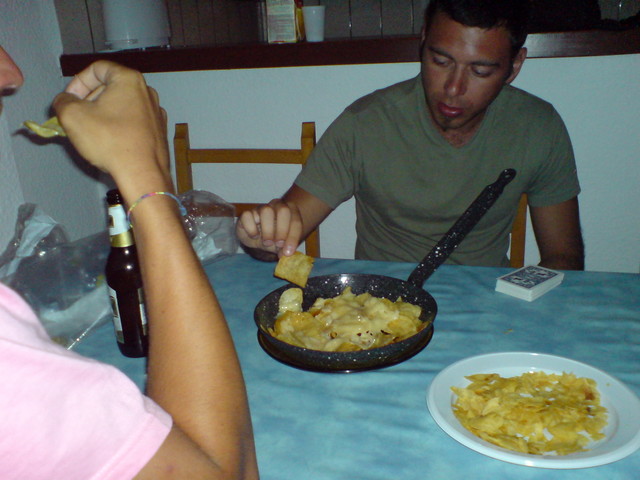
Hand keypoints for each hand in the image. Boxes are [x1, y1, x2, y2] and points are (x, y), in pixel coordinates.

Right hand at [52, 61, 171, 196]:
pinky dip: (118, 128)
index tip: (69, 99)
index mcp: (129, 80)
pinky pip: (133, 123)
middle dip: (89, 100)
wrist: (142, 174)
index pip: (97, 69)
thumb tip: (64, 102)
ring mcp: (155, 113)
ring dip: (102, 115)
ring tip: (91, 133)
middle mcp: (147, 93)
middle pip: (111, 87)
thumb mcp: (72, 116)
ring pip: (122, 107)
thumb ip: (62, 101)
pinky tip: (109, 143)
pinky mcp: (158, 132)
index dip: (78, 82)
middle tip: (76, 117)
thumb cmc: (111, 142)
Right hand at [236, 199, 302, 256]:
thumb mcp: (282, 245)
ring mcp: (261, 208)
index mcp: (290, 211)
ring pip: (266, 211)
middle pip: (283, 211)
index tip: (288, 251)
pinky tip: (254, 236)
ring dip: (268, 230)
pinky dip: (251, 228)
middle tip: (279, 244)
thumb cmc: (274, 239)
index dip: (293, 237)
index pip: (295, 221)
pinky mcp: (247, 213)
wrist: (258, 238)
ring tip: (267, 242)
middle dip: (282, 230)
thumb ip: (285, 248)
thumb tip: (285, 254)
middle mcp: (277, 206)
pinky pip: (248, 216)